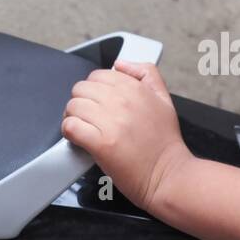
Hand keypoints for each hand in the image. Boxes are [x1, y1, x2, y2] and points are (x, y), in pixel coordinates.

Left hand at [61, 60, 192, 215]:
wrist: (169, 176)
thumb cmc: (165, 143)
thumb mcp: (164, 99)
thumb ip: (146, 73)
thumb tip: (120, 64)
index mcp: (135, 88)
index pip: (97, 76)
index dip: (94, 90)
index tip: (97, 103)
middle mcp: (122, 101)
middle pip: (81, 89)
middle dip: (81, 103)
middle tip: (88, 117)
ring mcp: (111, 122)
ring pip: (73, 106)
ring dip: (73, 117)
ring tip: (83, 129)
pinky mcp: (101, 144)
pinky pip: (71, 127)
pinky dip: (69, 132)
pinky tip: (78, 139)